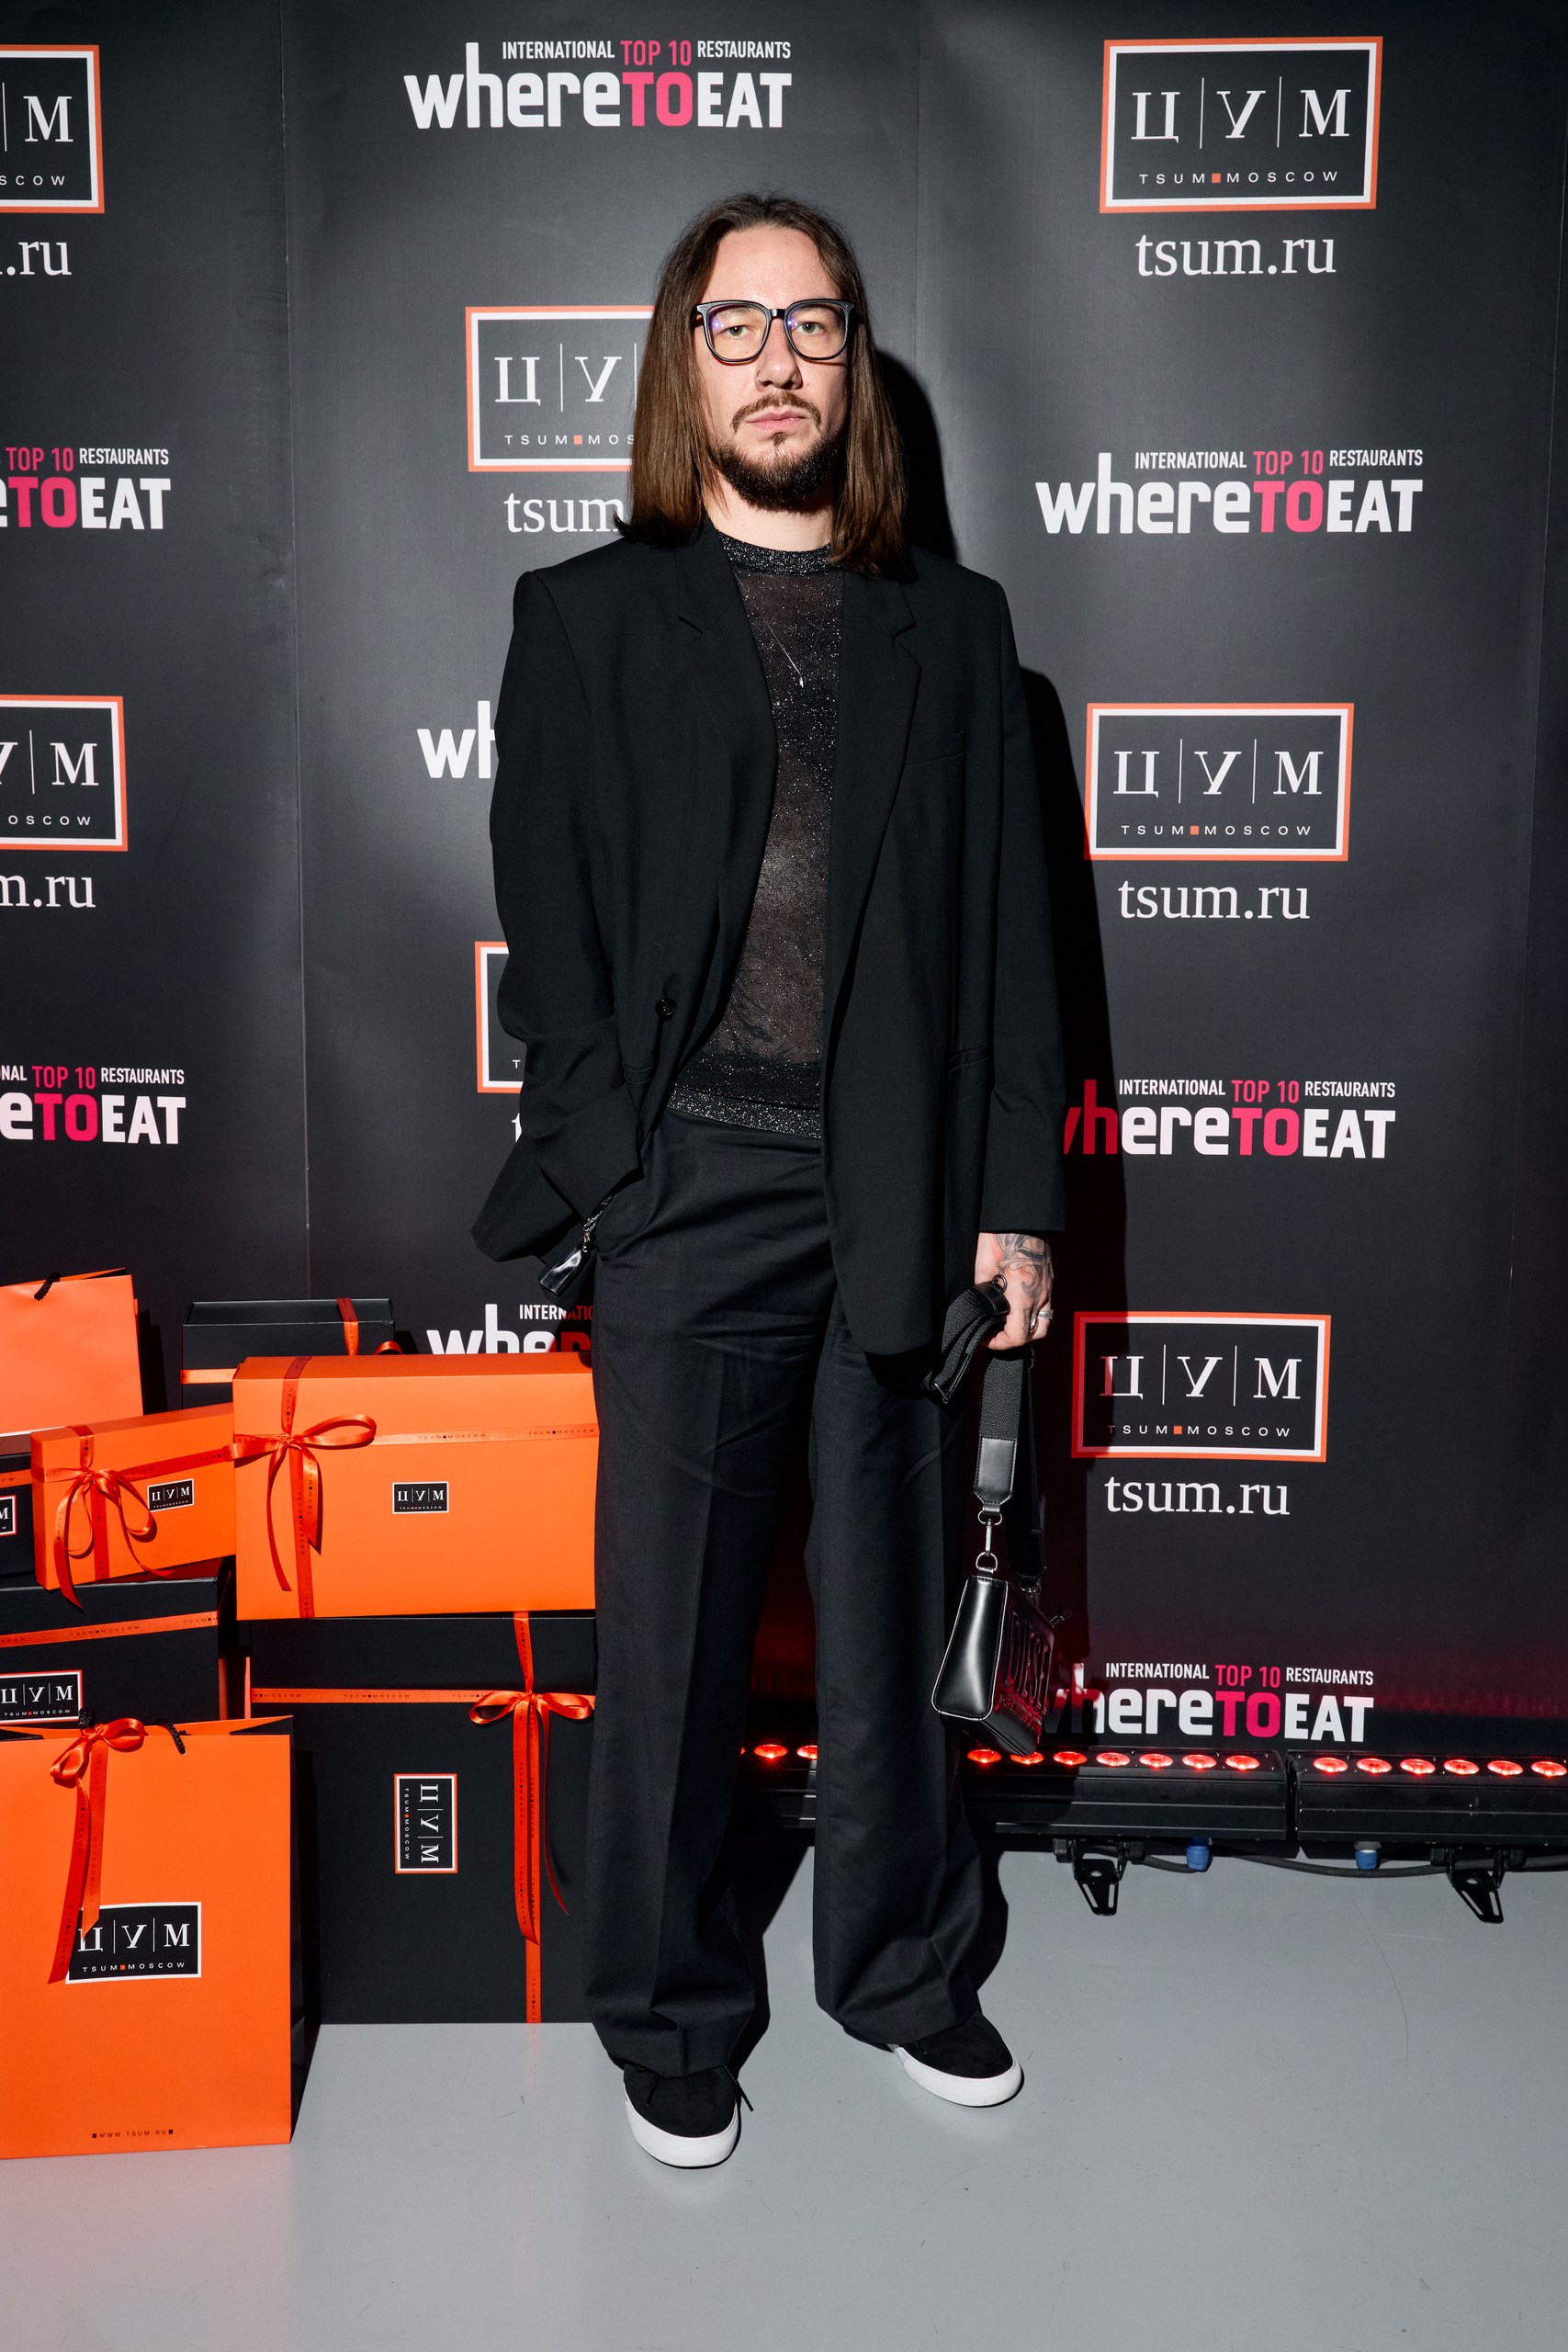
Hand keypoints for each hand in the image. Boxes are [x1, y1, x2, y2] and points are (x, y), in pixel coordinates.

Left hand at [974, 1232, 1053, 1349]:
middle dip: (1016, 1339)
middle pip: (1035, 1334)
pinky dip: (1033, 1311)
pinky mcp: (1049, 1278)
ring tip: (1010, 1322)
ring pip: (1044, 1321)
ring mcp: (1047, 1287)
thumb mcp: (983, 1268)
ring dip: (1028, 1328)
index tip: (986, 1338)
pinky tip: (1019, 1304)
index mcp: (1022, 1296)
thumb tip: (981, 1301)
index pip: (1017, 1336)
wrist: (1021, 1216)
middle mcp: (1040, 1295)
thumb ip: (984, 1289)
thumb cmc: (1001, 1237)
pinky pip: (1046, 1304)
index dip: (999, 1343)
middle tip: (997, 1334)